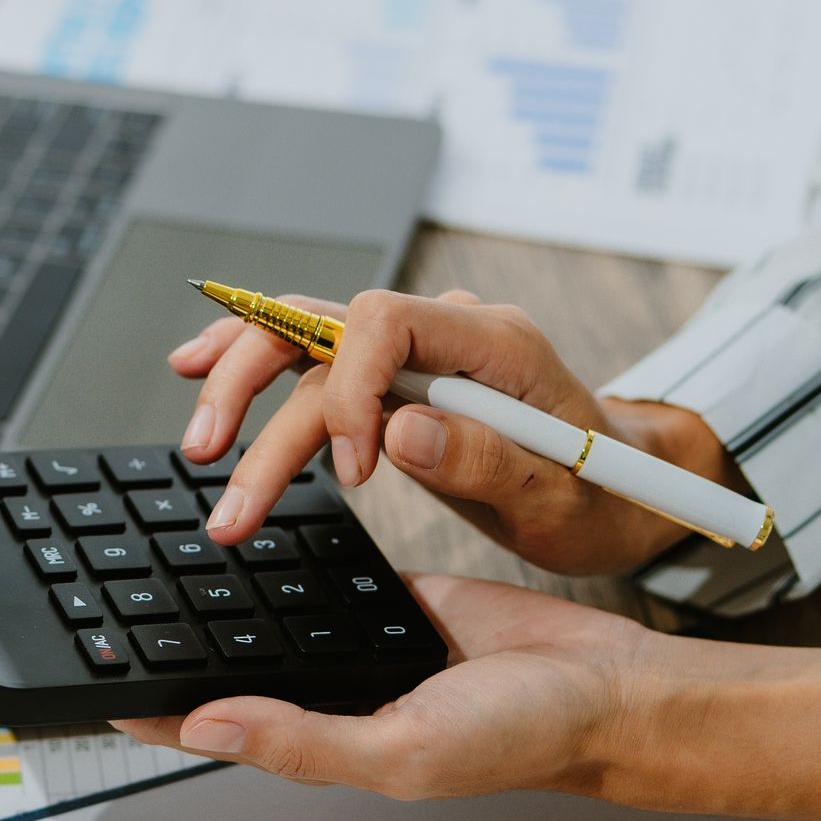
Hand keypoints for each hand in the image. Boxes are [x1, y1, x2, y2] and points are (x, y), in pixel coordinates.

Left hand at [114, 574, 820, 820]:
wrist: (608, 680)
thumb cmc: (524, 737)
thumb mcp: (405, 748)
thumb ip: (303, 738)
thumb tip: (203, 723)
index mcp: (323, 737)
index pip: (209, 723)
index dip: (146, 706)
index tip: (81, 675)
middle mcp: (330, 690)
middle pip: (228, 662)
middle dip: (169, 638)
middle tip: (103, 599)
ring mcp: (357, 639)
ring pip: (268, 609)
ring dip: (222, 588)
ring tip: (159, 555)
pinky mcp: (390, 593)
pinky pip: (323, 567)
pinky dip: (288, 550)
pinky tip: (252, 519)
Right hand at [170, 287, 740, 574]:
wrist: (623, 488)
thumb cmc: (601, 495)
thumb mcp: (559, 498)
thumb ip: (485, 460)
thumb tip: (398, 431)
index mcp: (495, 343)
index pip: (388, 321)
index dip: (349, 388)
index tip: (349, 472)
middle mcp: (448, 330)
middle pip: (325, 326)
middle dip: (256, 386)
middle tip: (213, 458)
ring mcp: (418, 349)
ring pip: (306, 340)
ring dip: (240, 385)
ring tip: (198, 443)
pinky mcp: (396, 377)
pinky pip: (315, 357)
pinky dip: (256, 366)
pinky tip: (202, 376)